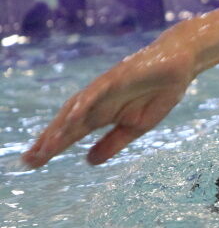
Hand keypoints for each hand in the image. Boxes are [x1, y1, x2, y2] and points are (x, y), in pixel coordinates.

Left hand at [22, 31, 197, 167]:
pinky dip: (84, 104)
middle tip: (29, 160)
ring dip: (61, 127)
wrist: (179, 65)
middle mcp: (97, 102)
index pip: (71, 133)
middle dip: (48, 141)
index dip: (52, 147)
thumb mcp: (136, 127)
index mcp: (102, 114)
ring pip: (76, 108)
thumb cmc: (158, 92)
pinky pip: (97, 91)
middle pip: (67, 123)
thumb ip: (113, 142)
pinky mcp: (117, 76)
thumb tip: (89, 161)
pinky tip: (73, 117)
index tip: (33, 163)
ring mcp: (105, 88)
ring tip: (47, 147)